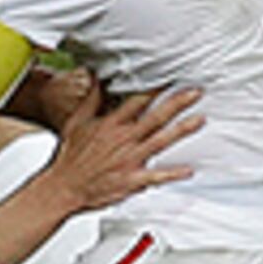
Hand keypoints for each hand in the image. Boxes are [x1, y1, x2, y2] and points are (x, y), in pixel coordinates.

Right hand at [45, 83, 201, 210]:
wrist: (62, 188)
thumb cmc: (69, 158)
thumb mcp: (77, 123)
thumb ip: (92, 99)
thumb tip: (98, 78)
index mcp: (111, 124)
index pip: (137, 100)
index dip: (155, 87)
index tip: (171, 75)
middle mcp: (123, 139)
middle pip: (155, 117)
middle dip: (177, 103)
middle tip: (195, 92)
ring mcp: (129, 160)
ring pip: (161, 141)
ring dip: (182, 130)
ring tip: (200, 120)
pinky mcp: (131, 180)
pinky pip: (156, 176)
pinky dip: (172, 173)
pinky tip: (188, 170)